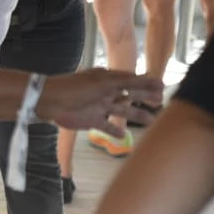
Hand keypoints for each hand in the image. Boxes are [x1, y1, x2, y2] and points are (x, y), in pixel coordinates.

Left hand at [36, 69, 164, 136]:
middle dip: (144, 98)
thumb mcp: (104, 82)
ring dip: (136, 115)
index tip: (163, 86)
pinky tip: (124, 135)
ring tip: (151, 120)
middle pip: (128, 95)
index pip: (130, 80)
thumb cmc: (76, 88)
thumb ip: (127, 82)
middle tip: (160, 102)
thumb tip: (151, 78)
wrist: (50, 101)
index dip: (146, 83)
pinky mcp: (91, 121)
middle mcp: (104, 93)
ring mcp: (98, 107)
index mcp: (106, 79)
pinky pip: (106, 126)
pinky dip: (115, 131)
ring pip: (121, 111)